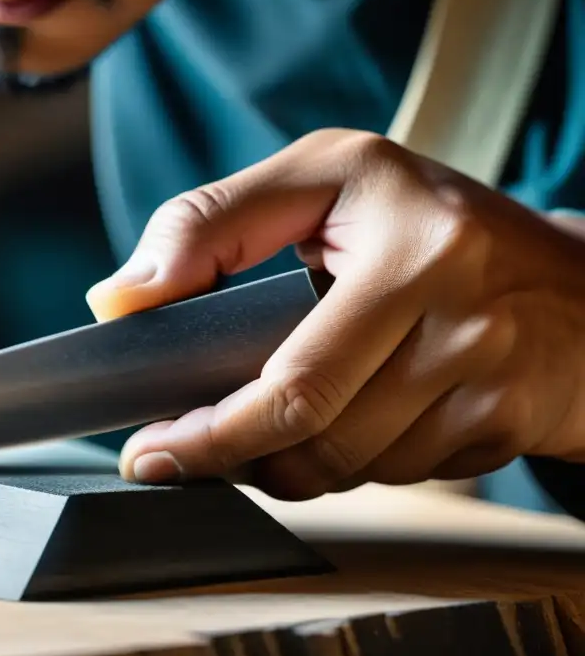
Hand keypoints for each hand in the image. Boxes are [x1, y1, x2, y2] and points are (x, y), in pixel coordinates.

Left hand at [86, 129, 584, 499]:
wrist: (575, 284)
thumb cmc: (430, 218)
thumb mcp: (327, 179)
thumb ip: (211, 223)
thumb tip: (116, 299)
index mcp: (412, 250)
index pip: (293, 381)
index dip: (211, 432)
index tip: (151, 452)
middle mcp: (464, 320)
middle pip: (316, 442)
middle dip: (235, 458)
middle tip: (184, 452)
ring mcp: (492, 385)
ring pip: (349, 471)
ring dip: (291, 461)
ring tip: (271, 418)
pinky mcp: (505, 430)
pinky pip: (396, 477)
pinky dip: (351, 461)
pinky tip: (352, 416)